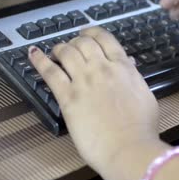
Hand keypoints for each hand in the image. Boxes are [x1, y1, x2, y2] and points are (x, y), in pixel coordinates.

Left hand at [28, 27, 159, 171]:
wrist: (128, 147)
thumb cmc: (141, 128)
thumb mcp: (145, 96)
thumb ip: (134, 78)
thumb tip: (128, 65)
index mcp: (123, 67)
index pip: (105, 38)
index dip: (92, 32)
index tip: (87, 33)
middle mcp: (102, 69)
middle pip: (83, 42)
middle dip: (76, 41)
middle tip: (72, 47)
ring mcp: (83, 81)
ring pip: (66, 52)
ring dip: (59, 48)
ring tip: (55, 51)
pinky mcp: (68, 97)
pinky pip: (50, 72)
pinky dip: (39, 61)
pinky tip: (33, 54)